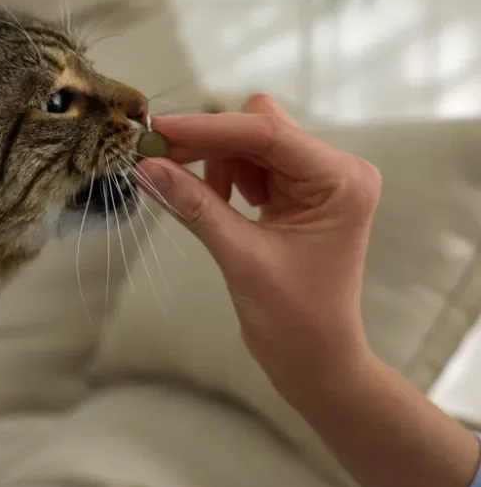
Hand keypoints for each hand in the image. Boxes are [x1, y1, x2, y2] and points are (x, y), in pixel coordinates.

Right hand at [136, 94, 382, 383]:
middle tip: (158, 158)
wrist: (313, 359)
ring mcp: (316, 180)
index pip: (269, 134)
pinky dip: (223, 175)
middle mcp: (335, 169)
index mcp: (341, 180)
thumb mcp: (240, 258)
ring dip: (216, 162)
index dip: (209, 128)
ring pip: (251, 142)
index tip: (158, 129)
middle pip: (260, 128)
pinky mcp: (296, 193)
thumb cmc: (293, 318)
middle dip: (210, 143)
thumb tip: (145, 167)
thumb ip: (195, 206)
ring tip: (205, 201)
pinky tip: (217, 203)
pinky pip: (250, 163)